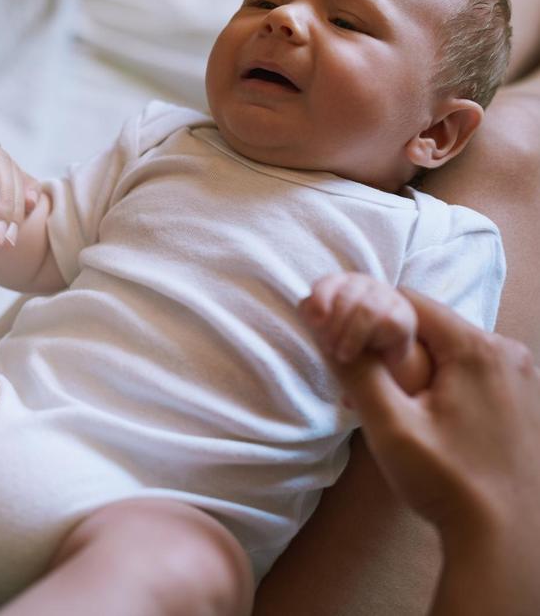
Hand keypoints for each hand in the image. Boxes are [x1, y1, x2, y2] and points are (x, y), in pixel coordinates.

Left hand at [300, 272, 417, 366]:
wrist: (380, 353)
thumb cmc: (344, 334)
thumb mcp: (323, 324)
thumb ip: (311, 313)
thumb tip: (312, 314)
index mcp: (341, 282)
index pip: (328, 283)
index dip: (319, 300)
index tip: (313, 323)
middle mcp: (365, 283)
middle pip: (345, 298)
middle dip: (333, 327)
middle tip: (327, 347)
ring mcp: (386, 296)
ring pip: (365, 310)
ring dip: (350, 336)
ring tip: (342, 354)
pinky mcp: (404, 314)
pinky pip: (386, 322)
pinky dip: (370, 338)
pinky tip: (363, 350)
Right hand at [313, 288, 539, 546]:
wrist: (504, 540)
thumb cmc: (447, 482)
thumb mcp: (390, 425)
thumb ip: (355, 370)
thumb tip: (320, 322)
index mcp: (479, 348)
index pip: (407, 300)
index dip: (367, 317)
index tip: (345, 350)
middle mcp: (507, 352)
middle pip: (427, 323)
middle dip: (387, 345)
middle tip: (360, 386)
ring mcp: (519, 375)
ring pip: (444, 346)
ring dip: (410, 364)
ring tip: (386, 405)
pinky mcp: (519, 397)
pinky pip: (465, 368)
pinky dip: (436, 379)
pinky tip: (418, 415)